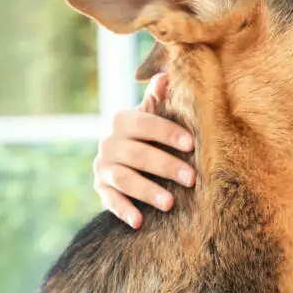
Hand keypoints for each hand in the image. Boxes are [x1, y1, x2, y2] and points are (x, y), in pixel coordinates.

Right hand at [93, 73, 195, 228]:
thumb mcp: (153, 114)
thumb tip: (170, 71)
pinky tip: (139, 222)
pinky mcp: (101, 188)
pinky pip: (110, 200)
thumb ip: (160, 96)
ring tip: (170, 203)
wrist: (123, 157)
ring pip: (125, 178)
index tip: (191, 144)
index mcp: (123, 120)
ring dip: (147, 191)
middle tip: (192, 178)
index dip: (168, 133)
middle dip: (166, 166)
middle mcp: (108, 142)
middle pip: (138, 154)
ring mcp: (103, 166)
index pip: (146, 124)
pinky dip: (124, 210)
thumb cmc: (149, 134)